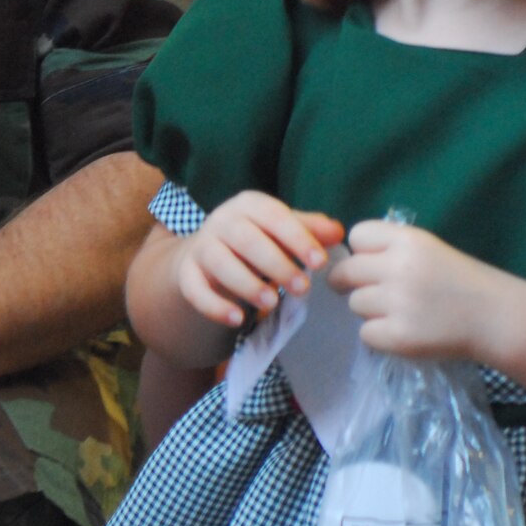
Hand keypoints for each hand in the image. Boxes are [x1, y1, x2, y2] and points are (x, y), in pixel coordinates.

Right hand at [172, 190, 343, 329]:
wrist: (204, 258)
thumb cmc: (255, 242)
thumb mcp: (281, 232)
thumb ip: (308, 230)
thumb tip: (339, 232)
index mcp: (248, 205)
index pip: (274, 216)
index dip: (298, 238)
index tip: (321, 262)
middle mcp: (221, 221)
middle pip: (246, 239)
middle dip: (276, 264)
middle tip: (303, 288)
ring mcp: (201, 247)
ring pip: (219, 262)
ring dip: (246, 283)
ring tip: (272, 303)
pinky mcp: (186, 274)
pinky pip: (195, 289)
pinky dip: (214, 305)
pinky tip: (237, 320)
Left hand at [331, 219, 513, 359]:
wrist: (497, 318)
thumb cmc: (461, 281)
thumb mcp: (429, 249)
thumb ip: (391, 249)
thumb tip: (349, 260)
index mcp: (408, 240)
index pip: (357, 235)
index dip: (360, 251)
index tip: (371, 262)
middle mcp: (399, 268)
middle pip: (345, 271)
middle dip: (351, 282)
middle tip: (370, 291)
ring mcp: (398, 303)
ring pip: (355, 304)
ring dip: (369, 310)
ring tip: (398, 312)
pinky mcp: (399, 336)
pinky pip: (366, 333)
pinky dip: (380, 335)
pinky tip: (403, 331)